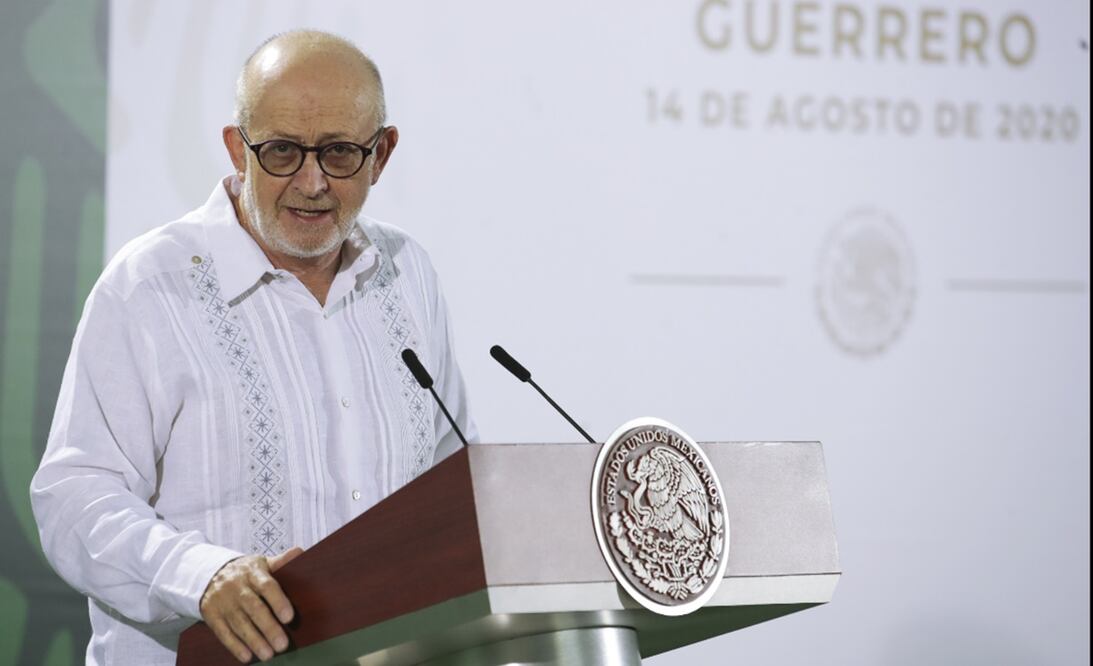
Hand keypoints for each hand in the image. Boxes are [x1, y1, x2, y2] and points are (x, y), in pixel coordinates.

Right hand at [200, 547, 303, 662]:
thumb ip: (281, 562)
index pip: (267, 586)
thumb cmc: (246, 572)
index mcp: (252, 572)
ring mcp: (222, 601)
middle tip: (282, 644)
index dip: (278, 601)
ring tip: (269, 654)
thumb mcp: (261, 563)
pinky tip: (247, 656)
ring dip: (254, 640)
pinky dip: (235, 646)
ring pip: (239, 623)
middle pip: (253, 608)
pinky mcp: (211, 614)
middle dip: (268, 627)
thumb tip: (300, 552)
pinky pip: (223, 632)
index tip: (289, 618)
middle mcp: (236, 586)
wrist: (210, 573)